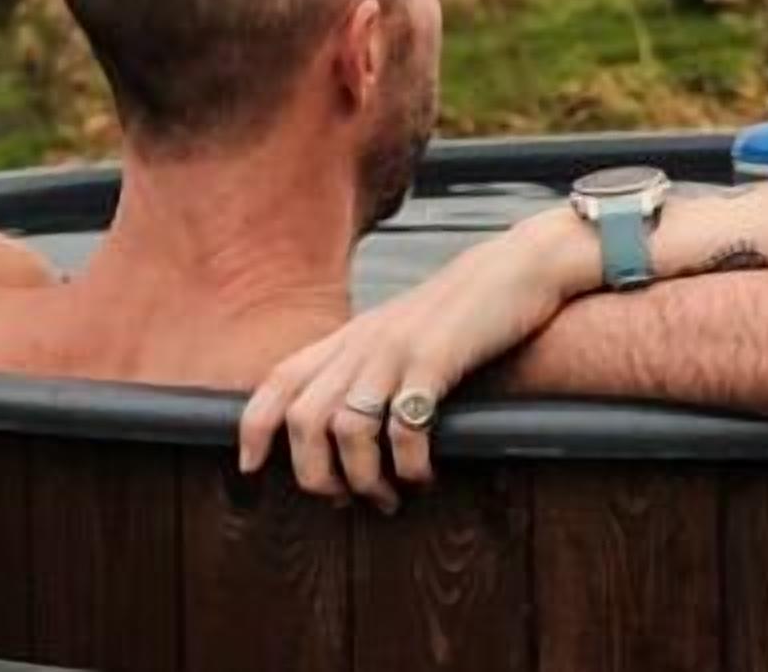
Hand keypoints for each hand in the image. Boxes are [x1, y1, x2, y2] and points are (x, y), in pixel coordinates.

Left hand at [236, 211, 598, 509]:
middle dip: (313, 475)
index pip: (279, 380)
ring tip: (389, 498)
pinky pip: (403, 426)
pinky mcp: (434, 360)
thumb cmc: (465, 309)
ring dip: (362, 479)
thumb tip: (349, 423)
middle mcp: (363, 343)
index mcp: (351, 336)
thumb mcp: (403, 330)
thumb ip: (370, 363)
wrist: (517, 267)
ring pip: (346, 430)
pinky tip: (424, 475)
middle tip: (344, 500)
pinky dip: (408, 464)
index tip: (250, 468)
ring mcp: (396, 351)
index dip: (254, 427)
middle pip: (304, 420)